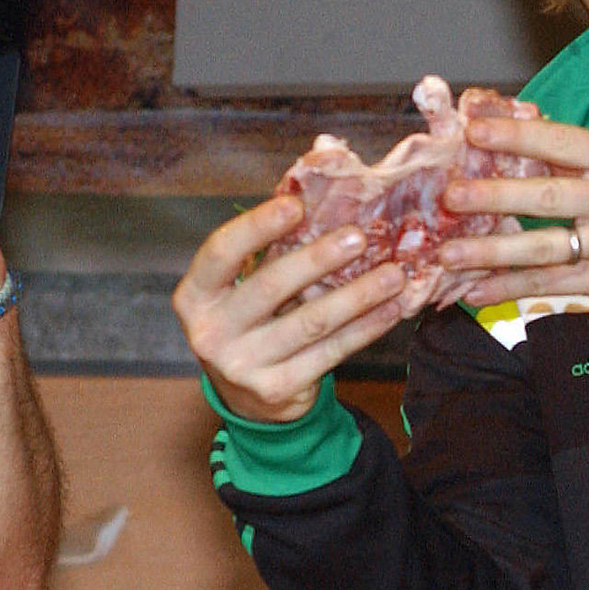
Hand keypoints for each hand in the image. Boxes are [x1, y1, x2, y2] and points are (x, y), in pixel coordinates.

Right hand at [173, 196, 405, 422]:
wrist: (245, 397)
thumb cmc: (249, 320)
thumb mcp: (241, 287)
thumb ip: (268, 248)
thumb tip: (317, 192)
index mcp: (195, 296)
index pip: (221, 253)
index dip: (257, 226)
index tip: (297, 206)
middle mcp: (211, 332)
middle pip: (270, 286)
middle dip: (318, 259)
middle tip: (359, 236)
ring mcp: (242, 366)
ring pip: (310, 323)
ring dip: (357, 295)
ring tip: (393, 274)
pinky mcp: (277, 389)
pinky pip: (330, 352)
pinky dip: (365, 328)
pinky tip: (390, 309)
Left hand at [437, 117, 588, 310]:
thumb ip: (572, 153)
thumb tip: (506, 126)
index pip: (563, 143)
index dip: (518, 136)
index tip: (475, 133)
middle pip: (549, 197)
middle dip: (494, 196)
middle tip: (450, 195)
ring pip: (543, 248)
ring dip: (491, 251)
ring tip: (449, 253)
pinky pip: (550, 284)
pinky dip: (509, 287)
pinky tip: (475, 289)